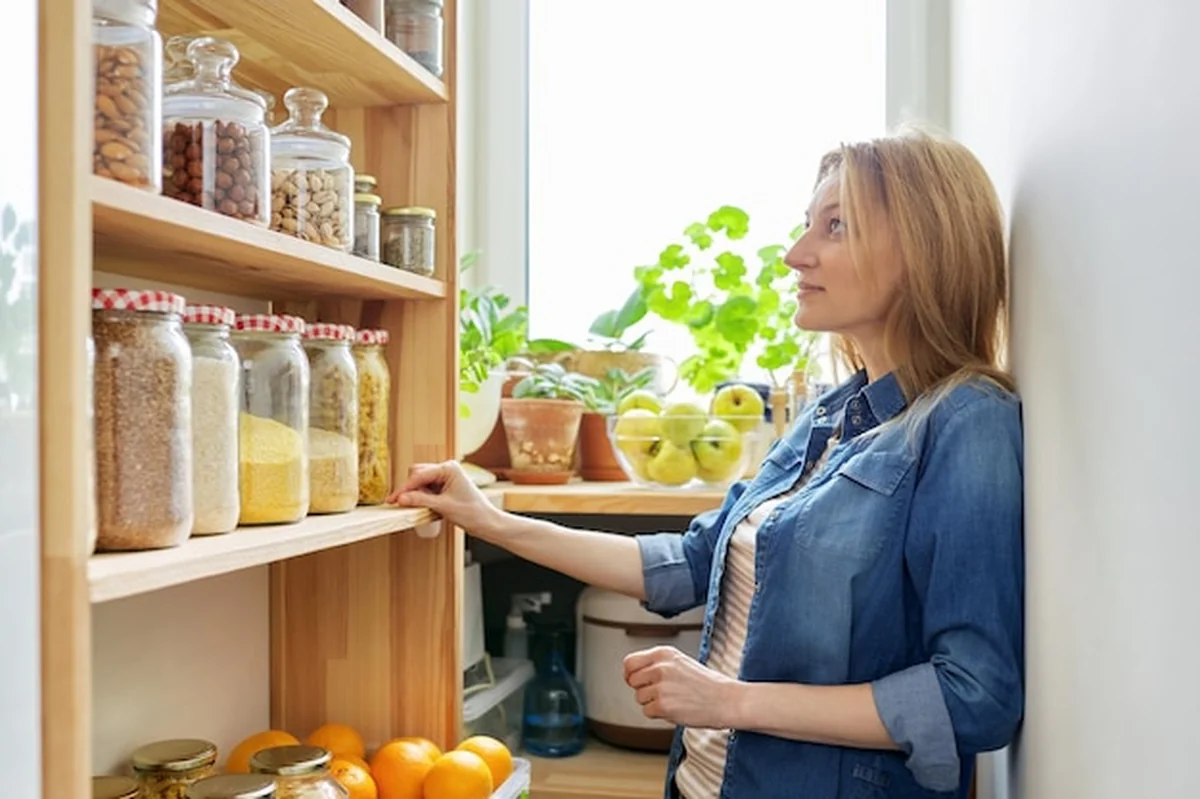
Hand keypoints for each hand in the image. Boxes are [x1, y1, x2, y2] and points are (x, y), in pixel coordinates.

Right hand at [387, 460, 503, 538]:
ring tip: (419, 508)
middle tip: (401, 504)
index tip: (393, 499)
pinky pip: (427, 489)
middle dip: (410, 490)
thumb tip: (401, 498)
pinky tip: (424, 508)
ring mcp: (446, 478)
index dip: (404, 488)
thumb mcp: (443, 507)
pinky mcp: (446, 487)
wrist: (486, 522)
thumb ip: (420, 501)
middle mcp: (447, 469)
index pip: (419, 476)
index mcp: (449, 468)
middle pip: (418, 475)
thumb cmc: (472, 512)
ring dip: (417, 495)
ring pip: (421, 483)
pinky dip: (423, 498)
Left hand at [623, 646, 740, 728]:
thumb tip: (632, 674)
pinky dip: (659, 714)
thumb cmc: (706, 684)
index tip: (633, 680)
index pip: (630, 662)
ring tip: (674, 699)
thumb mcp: (680, 663)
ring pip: (639, 698)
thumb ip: (656, 665)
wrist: (726, 700)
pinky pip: (647, 712)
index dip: (629, 673)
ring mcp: (661, 687)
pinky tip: (675, 708)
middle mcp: (660, 667)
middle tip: (661, 692)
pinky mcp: (663, 705)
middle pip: (632, 681)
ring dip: (653, 702)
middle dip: (643, 689)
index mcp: (663, 653)